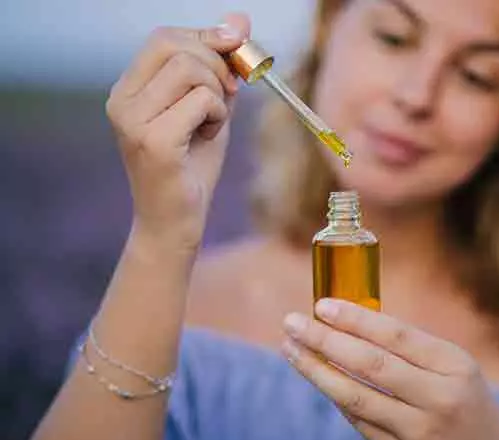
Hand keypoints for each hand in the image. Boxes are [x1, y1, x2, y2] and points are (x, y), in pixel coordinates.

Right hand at [106, 13, 249, 249]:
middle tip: (228, 95)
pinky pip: (201, 101)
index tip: (231, 65)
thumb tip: (240, 18)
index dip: (206, 41)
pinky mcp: (153, 142)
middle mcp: (121, 101)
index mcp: (128, 89)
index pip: (165, 37)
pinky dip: (217, 115)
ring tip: (210, 123)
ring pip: (191, 71)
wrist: (176, 223)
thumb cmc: (192, 166)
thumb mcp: (210, 108)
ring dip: (218, 95)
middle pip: (176, 45)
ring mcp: (132, 121)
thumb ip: (221, 66)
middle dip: (216, 65)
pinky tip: (207, 137)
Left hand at [281, 299, 498, 439]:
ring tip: (291, 349)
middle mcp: (437, 399)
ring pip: (355, 397)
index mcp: (453, 366)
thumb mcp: (453, 363)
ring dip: (316, 371)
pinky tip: (319, 377)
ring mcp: (419, 432)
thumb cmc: (465, 396)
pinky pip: (359, 421)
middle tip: (292, 322)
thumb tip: (350, 320)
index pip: (395, 336)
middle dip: (324, 340)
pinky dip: (336, 396)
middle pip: (370, 364)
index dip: (354, 318)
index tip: (321, 304)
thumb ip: (410, 345)